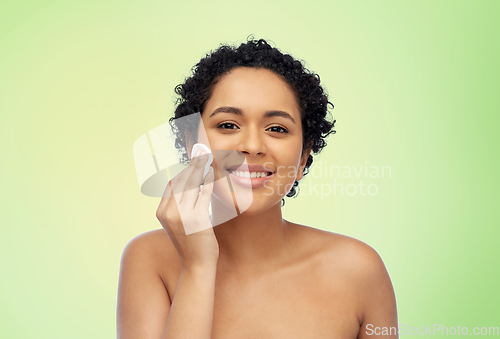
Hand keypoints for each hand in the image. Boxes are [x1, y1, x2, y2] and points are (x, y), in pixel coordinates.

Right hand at [156, 151, 218, 267]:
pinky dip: (208, 180)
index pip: (171, 185)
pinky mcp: (196, 219)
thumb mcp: (179, 223)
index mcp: (162, 213)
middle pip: (180, 181)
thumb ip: (180, 205)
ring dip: (200, 169)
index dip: (182, 171)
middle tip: (200, 153)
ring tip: (206, 159)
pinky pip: (203, 192)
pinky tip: (212, 172)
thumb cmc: (192, 243)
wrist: (197, 265)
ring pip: (191, 184)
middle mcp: (169, 213)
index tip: (191, 161)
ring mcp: (182, 216)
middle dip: (191, 165)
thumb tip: (189, 184)